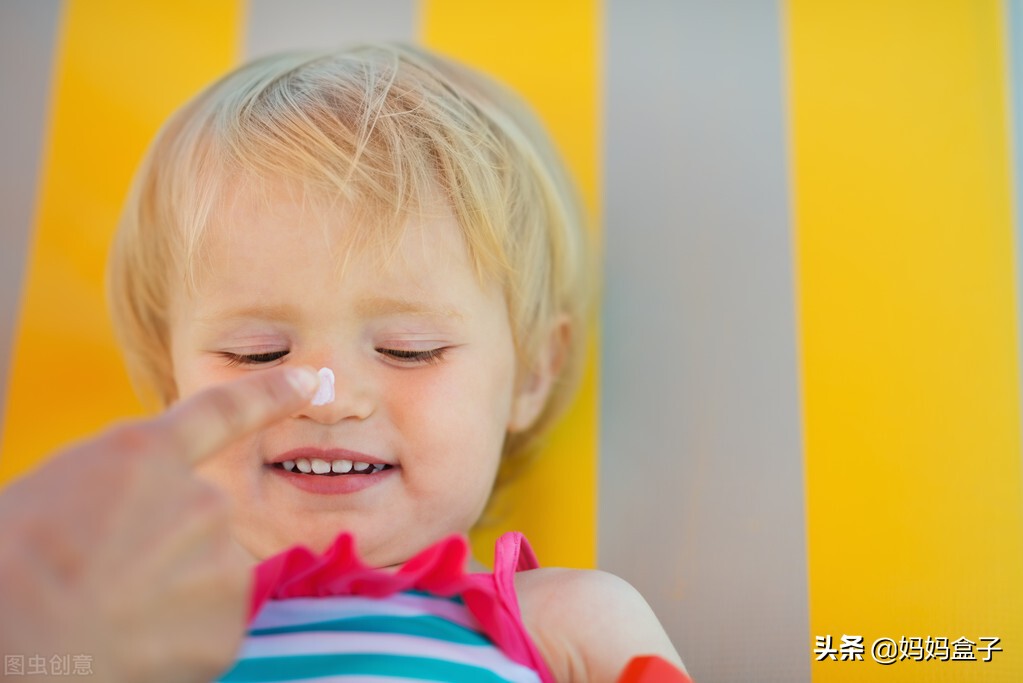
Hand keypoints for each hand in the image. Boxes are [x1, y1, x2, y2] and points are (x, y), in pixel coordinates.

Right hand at [0, 366, 319, 682]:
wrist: (17, 643)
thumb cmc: (10, 565)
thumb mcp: (56, 493)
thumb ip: (121, 487)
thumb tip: (139, 511)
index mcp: (144, 456)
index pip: (224, 412)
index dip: (270, 394)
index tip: (310, 381)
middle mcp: (201, 499)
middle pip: (201, 519)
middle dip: (167, 546)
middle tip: (106, 577)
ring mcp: (220, 561)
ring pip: (206, 575)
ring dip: (172, 593)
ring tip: (111, 614)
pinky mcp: (227, 625)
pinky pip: (207, 627)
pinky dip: (177, 640)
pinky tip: (133, 645)